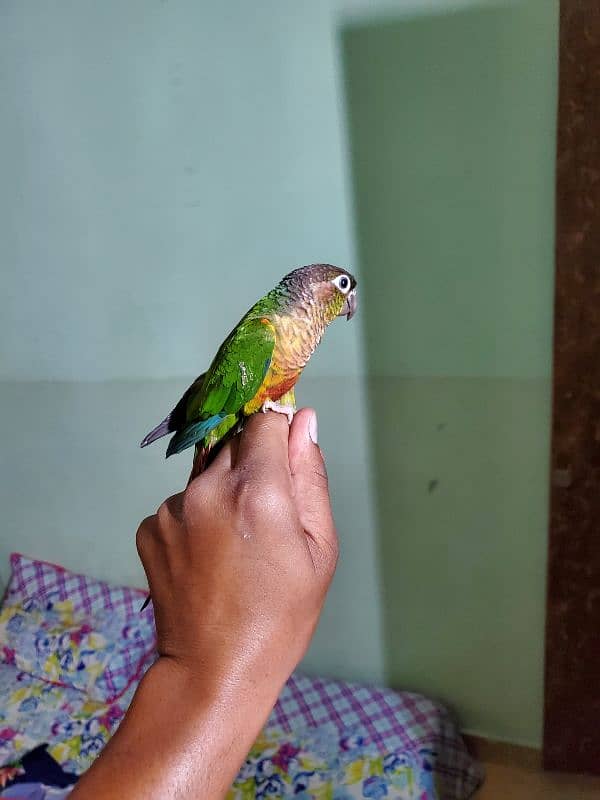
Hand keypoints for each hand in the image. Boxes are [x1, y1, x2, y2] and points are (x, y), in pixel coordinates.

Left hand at [136, 407, 337, 696]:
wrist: (214, 670)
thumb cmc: (281, 615)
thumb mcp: (319, 548)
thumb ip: (310, 476)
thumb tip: (304, 420)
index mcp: (256, 491)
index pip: (264, 420)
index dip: (279, 431)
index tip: (285, 453)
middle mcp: (206, 488)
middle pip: (233, 441)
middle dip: (253, 462)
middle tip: (265, 511)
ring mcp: (170, 508)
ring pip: (206, 471)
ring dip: (223, 488)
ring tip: (235, 541)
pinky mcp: (148, 527)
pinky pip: (182, 502)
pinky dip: (198, 515)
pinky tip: (208, 554)